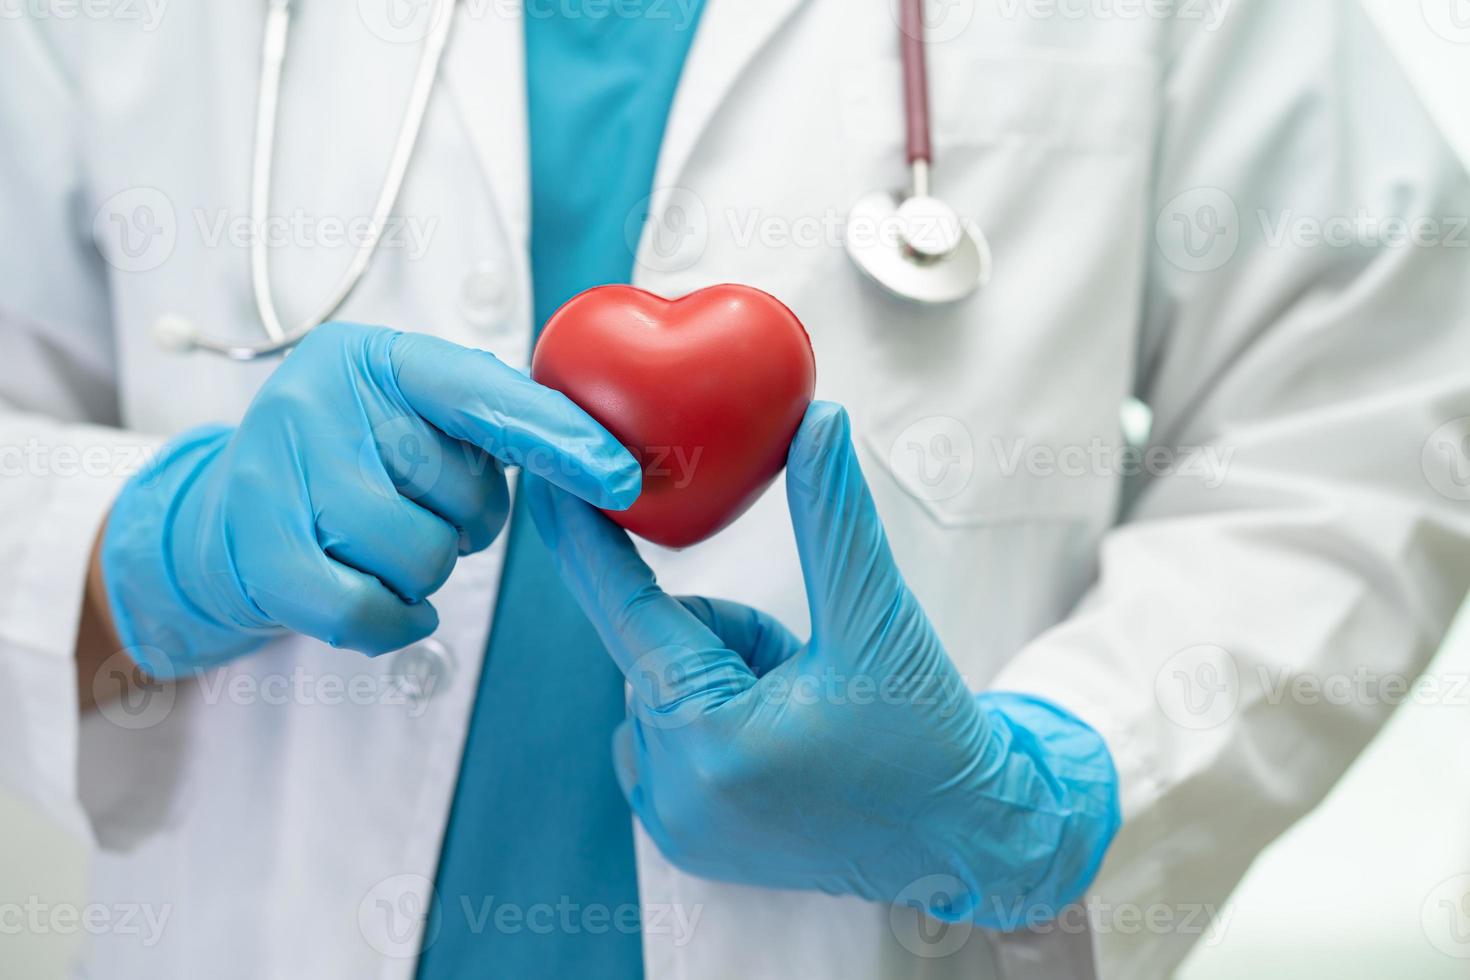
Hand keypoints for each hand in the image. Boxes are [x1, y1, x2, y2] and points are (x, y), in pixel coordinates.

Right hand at [103, 322, 640, 678]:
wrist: (221, 515)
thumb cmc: (351, 462)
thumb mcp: (413, 415)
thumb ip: (494, 420)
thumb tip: (605, 461)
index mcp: (379, 357)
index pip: (484, 396)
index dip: (558, 438)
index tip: (620, 476)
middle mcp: (321, 399)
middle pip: (460, 492)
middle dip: (465, 519)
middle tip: (421, 505)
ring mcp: (280, 473)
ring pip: (419, 555)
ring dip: (426, 569)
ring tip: (390, 544)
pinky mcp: (257, 551)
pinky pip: (365, 610)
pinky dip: (394, 619)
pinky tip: (387, 600)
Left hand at [528, 401, 1118, 926]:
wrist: (963, 840)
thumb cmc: (929, 736)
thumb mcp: (878, 617)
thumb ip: (834, 516)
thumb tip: (815, 421)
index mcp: (713, 734)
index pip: (622, 609)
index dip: (584, 534)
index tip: (554, 476)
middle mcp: (676, 790)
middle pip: (659, 646)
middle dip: (725, 632)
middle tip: (804, 661)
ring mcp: (675, 823)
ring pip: (664, 686)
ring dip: (721, 673)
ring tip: (804, 708)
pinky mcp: (683, 839)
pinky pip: (665, 735)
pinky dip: (712, 717)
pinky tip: (782, 743)